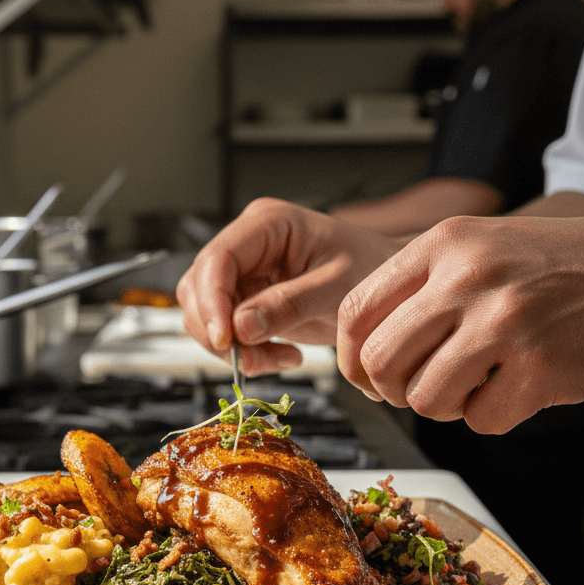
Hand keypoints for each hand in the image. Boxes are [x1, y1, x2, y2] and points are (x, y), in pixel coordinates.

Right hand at [176, 198, 400, 376]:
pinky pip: (226, 333)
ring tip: (278, 359)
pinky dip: (247, 354)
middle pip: (199, 288)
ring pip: (204, 315)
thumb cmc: (372, 272)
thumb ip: (289, 305)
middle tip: (254, 359)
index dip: (212, 301)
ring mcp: (243, 274)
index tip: (226, 340)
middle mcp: (247, 245)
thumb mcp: (337, 289)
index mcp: (267, 224)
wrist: (385, 289)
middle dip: (219, 331)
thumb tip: (240, 327)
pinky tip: (284, 355)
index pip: (218, 258)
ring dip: (232, 348)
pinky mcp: (245, 302)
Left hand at [335, 214, 583, 433]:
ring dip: (446, 406)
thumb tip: (365, 351)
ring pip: (422, 399)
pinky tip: (522, 387)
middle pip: (379, 361)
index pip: (356, 310)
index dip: (350, 357)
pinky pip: (479, 421)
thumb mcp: (488, 248)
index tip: (366, 378)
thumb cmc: (576, 267)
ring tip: (481, 383)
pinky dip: (495, 415)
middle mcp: (468, 276)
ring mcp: (504, 322)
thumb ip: (425, 289)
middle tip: (424, 388)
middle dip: (394, 390)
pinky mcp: (540, 368)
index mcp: (447, 243)